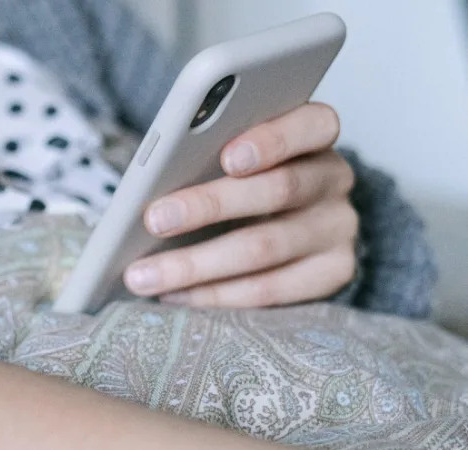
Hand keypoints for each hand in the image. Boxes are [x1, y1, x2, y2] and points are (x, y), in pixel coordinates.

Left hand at [123, 103, 358, 307]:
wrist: (288, 226)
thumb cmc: (239, 179)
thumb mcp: (228, 156)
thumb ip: (207, 154)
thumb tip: (152, 181)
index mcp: (313, 133)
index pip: (312, 124)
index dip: (272, 140)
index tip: (227, 157)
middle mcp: (333, 179)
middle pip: (277, 189)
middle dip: (208, 205)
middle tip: (154, 220)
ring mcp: (338, 229)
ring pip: (264, 248)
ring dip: (195, 265)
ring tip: (143, 275)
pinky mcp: (331, 274)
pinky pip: (267, 290)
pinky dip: (213, 295)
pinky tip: (174, 294)